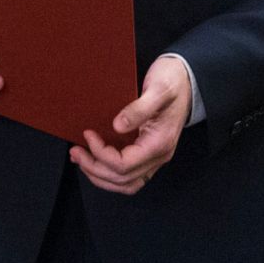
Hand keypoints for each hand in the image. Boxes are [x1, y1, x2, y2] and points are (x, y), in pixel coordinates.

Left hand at [70, 55, 191, 195]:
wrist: (188, 79)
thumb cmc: (174, 81)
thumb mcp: (158, 88)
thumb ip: (139, 108)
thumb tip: (117, 126)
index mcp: (160, 142)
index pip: (124, 164)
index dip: (101, 154)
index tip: (88, 134)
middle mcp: (159, 155)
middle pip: (122, 178)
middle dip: (94, 168)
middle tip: (75, 152)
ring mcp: (155, 157)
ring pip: (126, 183)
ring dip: (101, 176)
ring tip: (81, 160)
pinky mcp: (149, 153)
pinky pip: (130, 175)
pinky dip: (110, 173)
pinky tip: (96, 161)